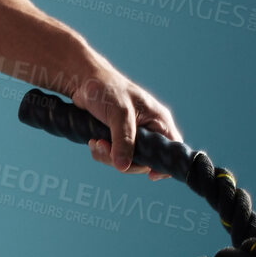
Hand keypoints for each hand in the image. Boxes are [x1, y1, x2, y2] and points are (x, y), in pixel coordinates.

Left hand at [72, 58, 181, 181]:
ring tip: (95, 143)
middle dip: (124, 160)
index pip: (172, 148)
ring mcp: (133, 136)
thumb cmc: (107, 89)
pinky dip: (102, 153)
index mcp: (158, 121)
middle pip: (145, 161)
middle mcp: (149, 130)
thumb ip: (123, 141)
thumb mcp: (119, 114)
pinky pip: (114, 156)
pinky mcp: (117, 139)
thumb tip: (123, 167)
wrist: (84, 81)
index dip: (165, 164)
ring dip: (108, 157)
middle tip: (104, 148)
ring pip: (127, 161)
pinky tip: (92, 142)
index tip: (151, 175)